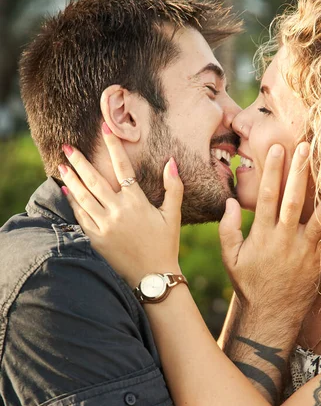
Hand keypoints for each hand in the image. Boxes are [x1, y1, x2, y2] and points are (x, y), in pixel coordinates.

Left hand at [59, 123, 182, 287]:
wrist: (153, 277)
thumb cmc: (166, 245)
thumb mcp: (173, 216)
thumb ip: (173, 187)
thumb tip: (171, 162)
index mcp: (137, 203)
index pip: (123, 167)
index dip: (113, 146)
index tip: (104, 128)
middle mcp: (118, 211)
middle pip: (95, 180)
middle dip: (80, 161)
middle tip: (68, 147)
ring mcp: (105, 226)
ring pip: (83, 197)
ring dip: (71, 179)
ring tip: (61, 166)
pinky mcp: (96, 240)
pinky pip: (81, 217)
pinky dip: (72, 203)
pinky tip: (66, 192)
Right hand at [219, 142, 320, 318]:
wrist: (272, 314)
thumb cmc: (249, 284)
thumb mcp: (230, 259)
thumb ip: (228, 229)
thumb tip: (231, 201)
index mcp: (261, 237)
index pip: (266, 198)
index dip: (272, 172)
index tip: (276, 150)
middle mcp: (284, 240)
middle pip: (293, 201)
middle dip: (299, 172)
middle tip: (306, 147)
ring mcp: (304, 250)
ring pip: (318, 215)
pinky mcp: (320, 259)